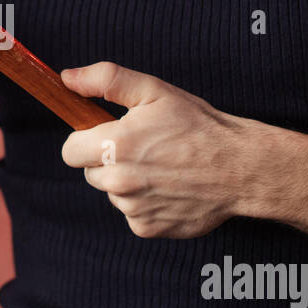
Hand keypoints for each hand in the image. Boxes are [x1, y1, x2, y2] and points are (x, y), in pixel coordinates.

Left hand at [60, 62, 258, 238]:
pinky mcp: (147, 228)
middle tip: (144, 149)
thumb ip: (105, 80)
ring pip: (112, 193)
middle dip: (108, 161)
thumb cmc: (198, 125)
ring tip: (162, 167)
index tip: (107, 134)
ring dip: (128, 183)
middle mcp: (119, 181)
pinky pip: (132, 213)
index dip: (86, 140)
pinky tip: (169, 188)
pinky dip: (145, 204)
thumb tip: (67, 78)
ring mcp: (132, 208)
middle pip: (90, 173)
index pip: (69, 151)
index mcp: (114, 145)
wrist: (240, 167)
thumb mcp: (153, 90)